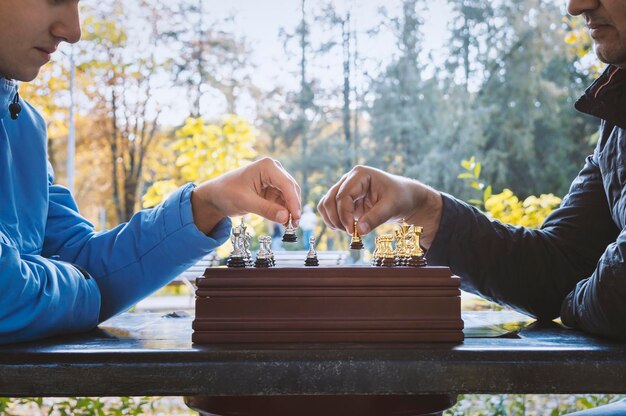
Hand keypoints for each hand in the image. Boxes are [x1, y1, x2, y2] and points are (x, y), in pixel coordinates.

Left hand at [191, 158, 301, 233]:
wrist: (216, 196)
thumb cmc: (226, 192)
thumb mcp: (245, 201)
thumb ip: (266, 209)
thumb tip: (285, 217)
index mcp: (267, 166)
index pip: (286, 184)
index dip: (293, 202)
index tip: (295, 217)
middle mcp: (274, 170)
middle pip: (291, 190)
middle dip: (293, 207)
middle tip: (294, 225)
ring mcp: (274, 180)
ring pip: (289, 197)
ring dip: (290, 211)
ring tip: (289, 227)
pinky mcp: (273, 190)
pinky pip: (283, 202)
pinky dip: (284, 212)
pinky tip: (284, 223)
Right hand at [317, 165, 442, 248]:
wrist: (406, 198)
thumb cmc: (401, 197)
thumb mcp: (391, 207)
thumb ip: (375, 218)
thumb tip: (358, 231)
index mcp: (360, 175)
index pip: (343, 196)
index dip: (344, 215)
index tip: (352, 231)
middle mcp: (349, 179)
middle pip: (330, 199)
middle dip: (337, 219)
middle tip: (350, 233)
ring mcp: (345, 189)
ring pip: (326, 204)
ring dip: (332, 220)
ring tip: (348, 231)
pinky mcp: (346, 200)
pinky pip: (330, 210)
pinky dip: (333, 220)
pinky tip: (346, 228)